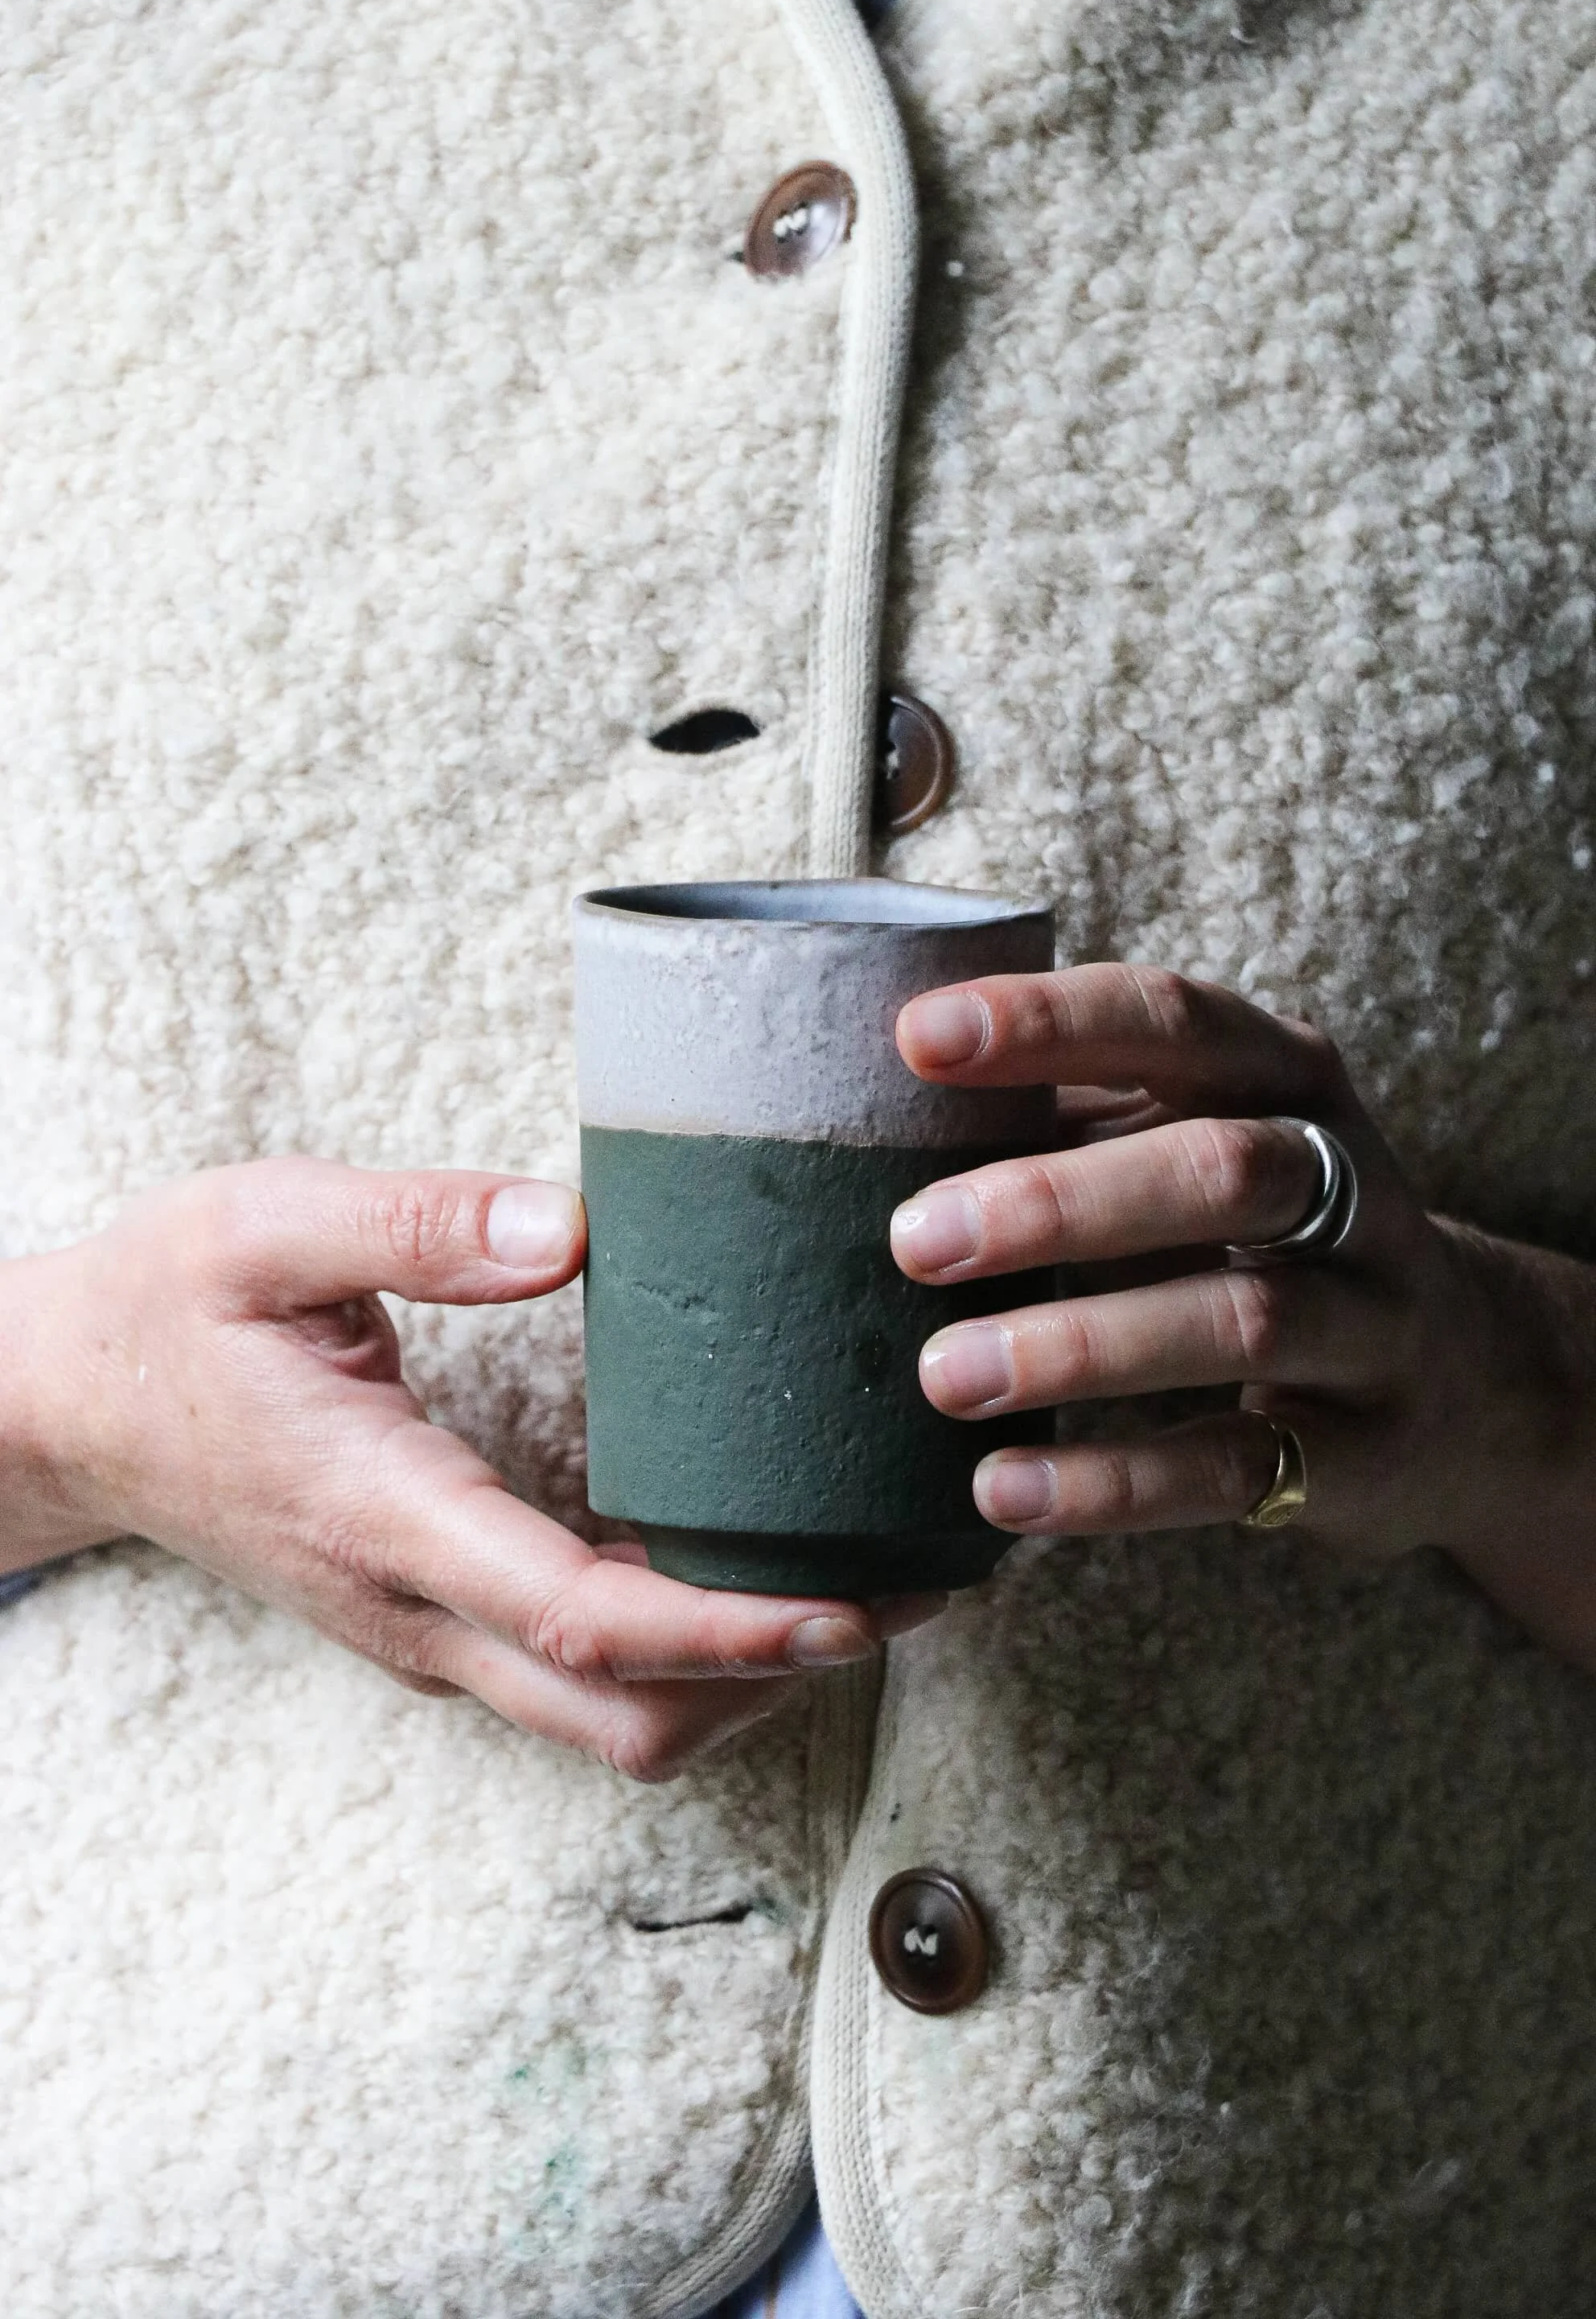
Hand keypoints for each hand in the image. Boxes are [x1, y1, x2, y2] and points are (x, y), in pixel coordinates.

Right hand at [0, 1160, 938, 1776]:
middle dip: (777, 1680)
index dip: (729, 1629)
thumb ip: (413, 1222)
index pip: (581, 1620)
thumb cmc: (163, 1310)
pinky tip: (756, 1574)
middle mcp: (414, 1610)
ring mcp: (423, 1633)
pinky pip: (581, 1685)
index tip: (853, 1605)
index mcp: (382, 1514)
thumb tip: (572, 1226)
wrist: (67, 1408)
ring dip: (742, 1683)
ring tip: (863, 1588)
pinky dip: (688, 1659)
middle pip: (623, 1723)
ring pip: (611, 1729)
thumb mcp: (260, 1226)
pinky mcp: (433, 1622)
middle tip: (907, 1597)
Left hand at [889, 963, 1595, 1674]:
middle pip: (1222, 1171)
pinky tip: (1003, 1488)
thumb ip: (1073, 1119)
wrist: (1471, 1386)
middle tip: (915, 1239)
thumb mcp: (1196, 1147)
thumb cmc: (1267, 1237)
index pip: (1175, 1023)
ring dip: (1082, 1345)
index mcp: (1289, 1082)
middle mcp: (1352, 1189)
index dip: (1052, 1023)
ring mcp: (1374, 1325)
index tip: (919, 1040)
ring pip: (1240, 1320)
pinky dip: (1115, 1482)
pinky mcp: (1362, 1457)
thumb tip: (871, 1105)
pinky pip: (1238, 1468)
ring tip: (945, 1373)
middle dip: (1061, 1201)